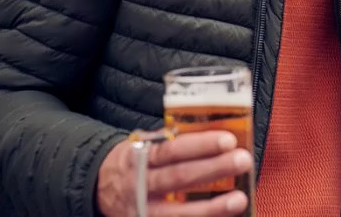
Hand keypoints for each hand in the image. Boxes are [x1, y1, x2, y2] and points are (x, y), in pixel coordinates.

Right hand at [97, 130, 252, 215]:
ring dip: (212, 207)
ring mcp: (142, 211)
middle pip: (179, 177)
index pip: (172, 149)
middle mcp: (140, 185)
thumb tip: (216, 131)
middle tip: (242, 160)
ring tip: (239, 199)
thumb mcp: (144, 145)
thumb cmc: (135, 161)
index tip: (228, 140)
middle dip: (214, 169)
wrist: (98, 187)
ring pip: (178, 212)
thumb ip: (172, 141)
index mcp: (139, 156)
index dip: (200, 145)